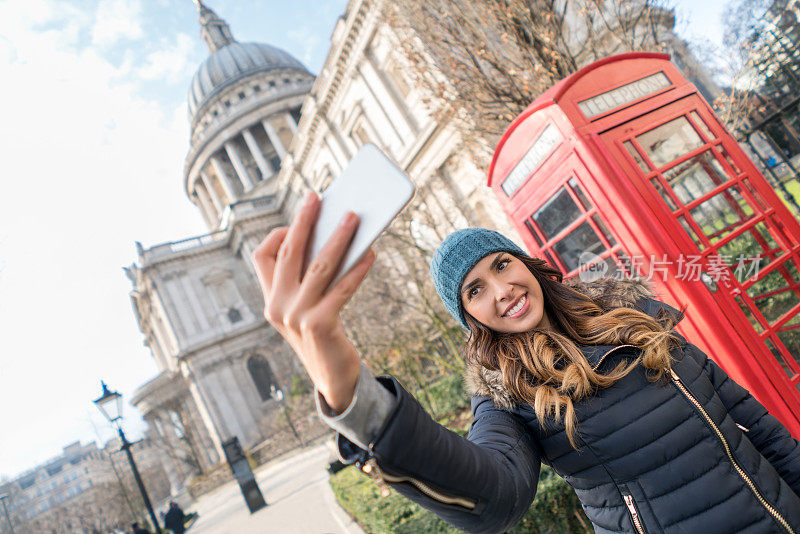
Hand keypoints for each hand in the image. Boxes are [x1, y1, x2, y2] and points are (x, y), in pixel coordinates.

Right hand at [251, 191, 375, 411]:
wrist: (333, 378)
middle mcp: (277, 306)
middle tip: (316, 196)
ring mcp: (296, 316)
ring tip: (353, 217)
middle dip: (304, 220)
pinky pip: (342, 287)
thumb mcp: (307, 306)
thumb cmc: (324, 333)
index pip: (262, 256)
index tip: (300, 218)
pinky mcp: (320, 324)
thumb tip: (335, 233)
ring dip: (338, 237)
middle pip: (290, 252)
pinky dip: (357, 267)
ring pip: (319, 265)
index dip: (278, 234)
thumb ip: (311, 277)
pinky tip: (370, 254)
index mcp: (270, 299)